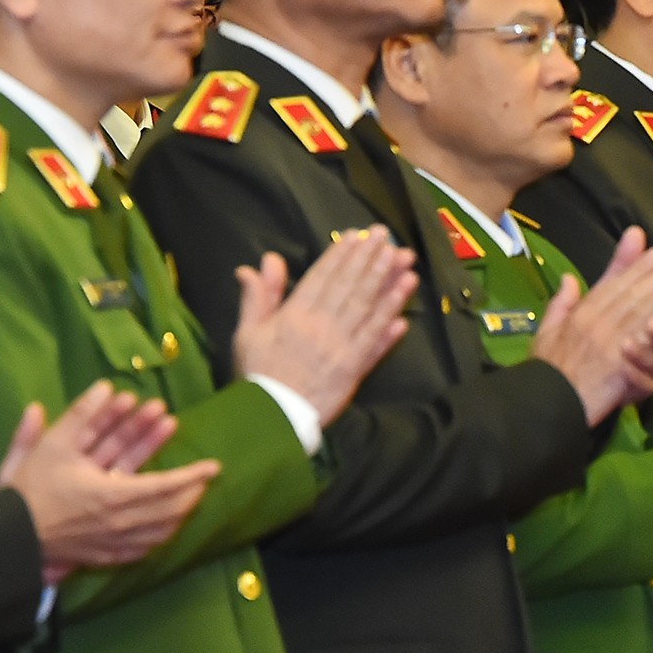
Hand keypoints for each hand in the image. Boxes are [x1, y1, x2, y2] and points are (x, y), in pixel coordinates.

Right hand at [0, 380, 217, 584]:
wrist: (6, 539)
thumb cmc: (27, 492)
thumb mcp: (50, 446)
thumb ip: (78, 416)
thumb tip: (104, 386)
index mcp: (112, 495)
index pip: (165, 486)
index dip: (191, 476)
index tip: (213, 466)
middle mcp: (120, 522)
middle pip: (169, 510)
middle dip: (191, 492)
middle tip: (206, 478)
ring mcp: (113, 543)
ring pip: (160, 531)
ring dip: (180, 512)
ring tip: (192, 496)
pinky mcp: (104, 557)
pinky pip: (142, 550)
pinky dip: (159, 537)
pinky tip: (167, 528)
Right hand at [230, 227, 418, 425]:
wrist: (270, 417)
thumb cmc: (258, 373)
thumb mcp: (248, 332)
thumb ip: (259, 295)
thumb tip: (264, 260)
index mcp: (295, 315)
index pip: (323, 277)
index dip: (341, 254)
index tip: (357, 235)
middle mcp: (321, 327)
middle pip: (350, 286)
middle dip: (369, 258)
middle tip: (385, 236)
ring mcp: (341, 348)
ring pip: (367, 309)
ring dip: (388, 283)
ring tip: (404, 262)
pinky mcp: (354, 369)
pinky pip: (375, 343)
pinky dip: (390, 326)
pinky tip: (405, 311)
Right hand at [534, 227, 652, 424]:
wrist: (544, 404)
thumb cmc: (546, 371)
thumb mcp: (546, 332)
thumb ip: (561, 303)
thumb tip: (569, 278)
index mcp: (582, 315)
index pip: (613, 285)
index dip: (636, 267)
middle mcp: (597, 324)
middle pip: (635, 296)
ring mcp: (610, 346)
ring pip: (643, 316)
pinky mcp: (619, 369)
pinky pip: (643, 349)